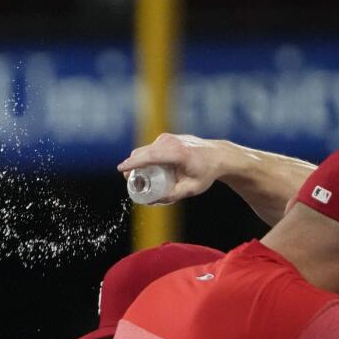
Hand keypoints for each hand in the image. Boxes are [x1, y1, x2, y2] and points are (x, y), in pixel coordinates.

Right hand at [117, 133, 236, 205]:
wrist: (218, 156)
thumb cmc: (206, 172)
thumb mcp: (191, 189)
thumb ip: (171, 196)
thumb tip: (150, 201)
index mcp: (177, 153)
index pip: (149, 156)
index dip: (132, 163)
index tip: (120, 169)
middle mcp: (170, 142)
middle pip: (142, 153)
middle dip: (132, 167)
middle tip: (130, 182)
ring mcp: (168, 138)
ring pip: (144, 150)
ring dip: (138, 162)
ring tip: (140, 178)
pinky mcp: (166, 138)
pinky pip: (150, 148)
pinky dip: (145, 158)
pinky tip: (148, 168)